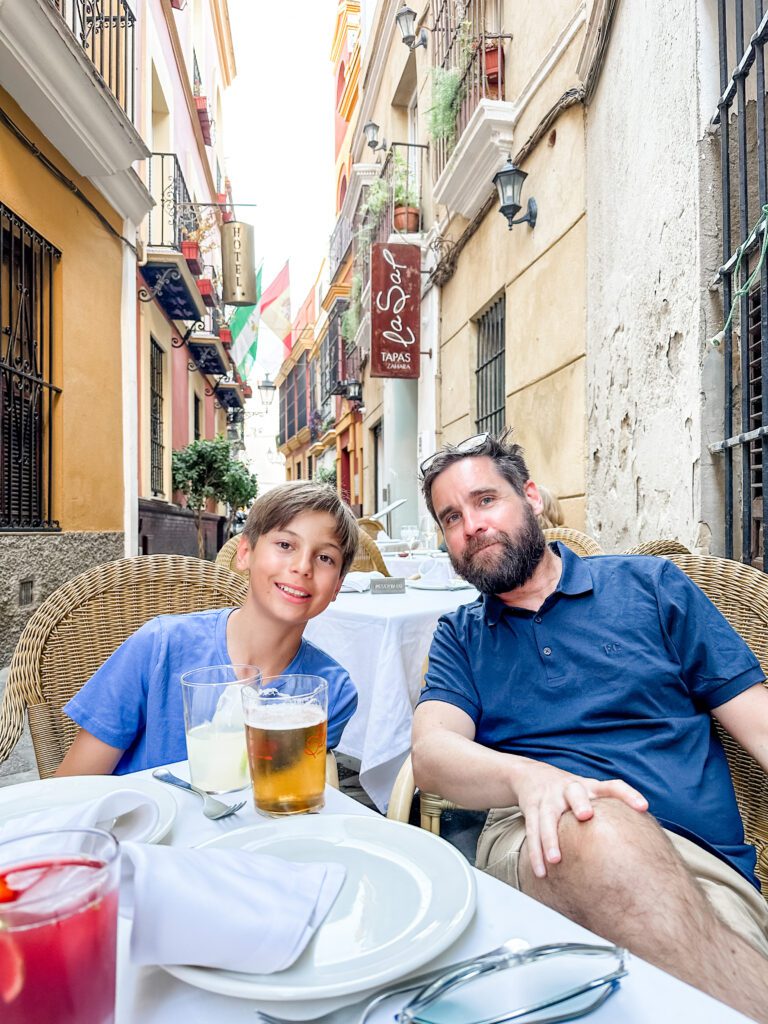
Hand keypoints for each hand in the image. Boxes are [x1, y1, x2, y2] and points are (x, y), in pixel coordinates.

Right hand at [513, 761, 647, 878]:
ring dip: (550, 839)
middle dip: (579, 802)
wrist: (532, 775)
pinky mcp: (531, 808)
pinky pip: (532, 830)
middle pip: (574, 792)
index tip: (643, 806)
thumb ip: (612, 810)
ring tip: (556, 860)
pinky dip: (535, 853)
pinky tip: (541, 871)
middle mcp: (568, 788)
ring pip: (547, 817)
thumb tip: (646, 841)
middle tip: (586, 815)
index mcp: (589, 786)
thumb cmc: (570, 792)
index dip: (628, 794)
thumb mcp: (591, 793)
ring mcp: (548, 797)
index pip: (612, 786)